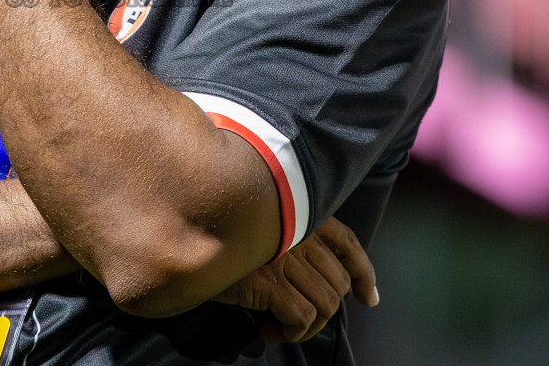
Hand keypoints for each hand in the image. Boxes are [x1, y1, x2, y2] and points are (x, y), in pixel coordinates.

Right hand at [211, 216, 377, 343]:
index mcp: (298, 214)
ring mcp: (283, 256)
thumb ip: (288, 240)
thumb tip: (321, 281)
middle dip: (325, 311)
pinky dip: (289, 333)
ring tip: (278, 327)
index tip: (367, 297)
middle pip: (337, 282)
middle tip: (296, 320)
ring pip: (325, 305)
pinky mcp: (268, 279)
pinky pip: (301, 318)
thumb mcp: (258, 231)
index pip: (346, 241)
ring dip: (305, 328)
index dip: (362, 273)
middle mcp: (296, 231)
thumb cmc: (217, 237)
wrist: (181, 239)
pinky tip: (266, 329)